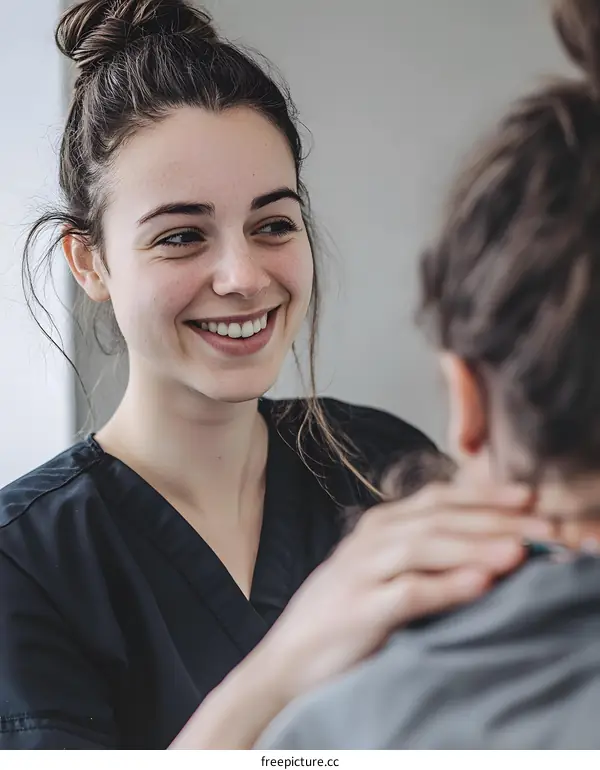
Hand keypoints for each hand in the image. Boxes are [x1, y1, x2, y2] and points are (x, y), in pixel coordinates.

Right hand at [258, 482, 551, 701]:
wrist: (289, 656)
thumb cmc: (345, 612)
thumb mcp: (384, 571)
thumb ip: (426, 552)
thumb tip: (490, 544)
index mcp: (380, 524)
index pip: (440, 499)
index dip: (486, 496)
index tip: (529, 497)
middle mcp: (371, 539)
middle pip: (440, 518)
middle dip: (496, 519)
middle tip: (545, 527)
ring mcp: (362, 571)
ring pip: (426, 546)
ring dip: (477, 546)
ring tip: (520, 551)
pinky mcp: (359, 608)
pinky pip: (409, 593)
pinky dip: (447, 587)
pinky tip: (481, 585)